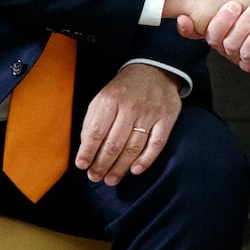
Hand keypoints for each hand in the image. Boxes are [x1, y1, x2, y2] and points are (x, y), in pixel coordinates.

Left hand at [74, 63, 182, 184]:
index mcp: (110, 99)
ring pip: (134, 148)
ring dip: (120, 168)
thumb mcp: (102, 98)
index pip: (96, 132)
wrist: (154, 70)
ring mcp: (151, 113)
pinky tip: (135, 171)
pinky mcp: (167, 118)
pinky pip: (156, 144)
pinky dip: (146, 160)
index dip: (88, 152)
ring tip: (111, 179)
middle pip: (114, 144)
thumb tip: (86, 149)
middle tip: (95, 177)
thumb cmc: (123, 90)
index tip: (82, 166)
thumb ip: (92, 121)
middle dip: (102, 165)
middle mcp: (131, 106)